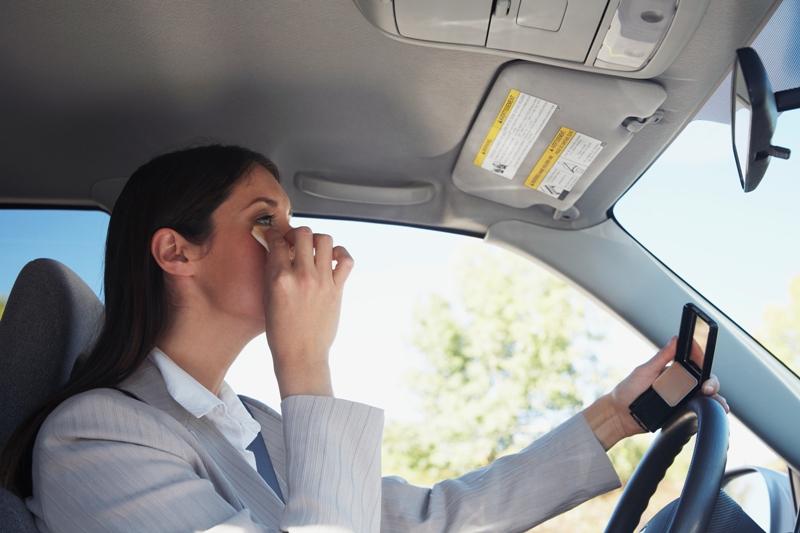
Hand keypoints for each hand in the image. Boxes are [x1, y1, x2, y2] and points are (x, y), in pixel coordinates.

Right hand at [260, 226, 353, 397]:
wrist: (301, 354)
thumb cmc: (281, 331)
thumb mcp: (268, 299)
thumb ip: (273, 272)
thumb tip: (277, 250)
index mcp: (279, 279)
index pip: (277, 241)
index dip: (274, 233)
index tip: (275, 234)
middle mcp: (302, 276)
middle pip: (303, 233)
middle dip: (296, 232)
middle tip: (293, 240)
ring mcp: (322, 282)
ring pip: (325, 240)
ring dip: (317, 240)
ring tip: (312, 248)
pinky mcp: (337, 289)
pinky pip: (346, 260)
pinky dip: (340, 253)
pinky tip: (331, 258)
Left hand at [584, 337, 728, 449]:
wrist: (619, 415)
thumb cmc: (628, 390)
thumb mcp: (645, 371)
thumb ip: (662, 357)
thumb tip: (675, 339)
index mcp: (672, 370)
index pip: (694, 363)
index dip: (703, 362)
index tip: (704, 363)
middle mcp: (679, 384)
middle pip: (704, 381)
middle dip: (712, 384)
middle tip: (708, 389)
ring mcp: (680, 399)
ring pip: (705, 397)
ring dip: (716, 399)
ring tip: (719, 404)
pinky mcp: (680, 413)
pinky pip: (697, 411)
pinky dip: (708, 411)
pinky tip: (713, 412)